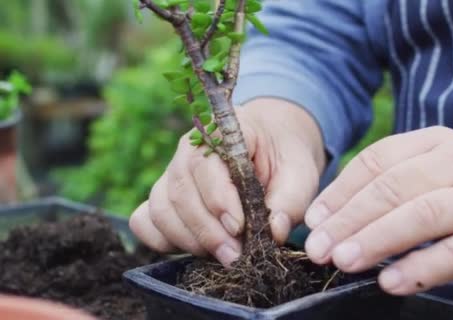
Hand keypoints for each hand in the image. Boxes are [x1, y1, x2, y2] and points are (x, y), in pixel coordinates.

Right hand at [130, 98, 324, 265]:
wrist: (273, 148)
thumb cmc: (285, 158)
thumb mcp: (300, 173)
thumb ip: (290, 201)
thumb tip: (274, 232)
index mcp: (222, 131)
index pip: (206, 166)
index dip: (219, 200)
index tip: (239, 228)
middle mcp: (188, 150)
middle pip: (180, 193)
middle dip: (207, 231)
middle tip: (235, 256)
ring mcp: (171, 173)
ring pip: (160, 210)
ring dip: (188, 240)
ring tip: (222, 255)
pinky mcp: (164, 196)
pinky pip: (144, 220)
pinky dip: (161, 240)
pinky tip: (193, 249)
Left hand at [304, 126, 452, 294]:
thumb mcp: (439, 168)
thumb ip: (392, 183)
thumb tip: (331, 215)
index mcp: (435, 143)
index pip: (377, 160)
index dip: (340, 191)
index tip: (313, 220)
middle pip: (394, 187)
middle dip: (349, 219)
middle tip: (318, 247)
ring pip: (422, 216)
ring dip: (377, 239)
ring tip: (343, 260)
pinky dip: (420, 268)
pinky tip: (390, 282)